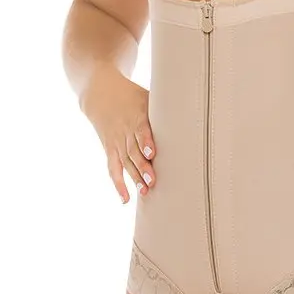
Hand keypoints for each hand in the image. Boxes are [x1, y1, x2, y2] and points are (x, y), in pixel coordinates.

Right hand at [81, 72, 156, 203]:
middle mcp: (124, 131)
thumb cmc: (132, 95)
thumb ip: (165, 107)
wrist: (101, 94)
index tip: (152, 152)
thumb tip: (193, 111)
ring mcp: (116, 142)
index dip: (145, 142)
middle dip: (142, 166)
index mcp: (136, 116)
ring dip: (134, 178)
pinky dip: (118, 184)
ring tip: (144, 192)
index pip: (141, 131)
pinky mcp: (110, 150)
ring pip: (124, 162)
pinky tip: (126, 199)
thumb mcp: (147, 96)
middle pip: (133, 151)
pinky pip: (113, 169)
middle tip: (152, 180)